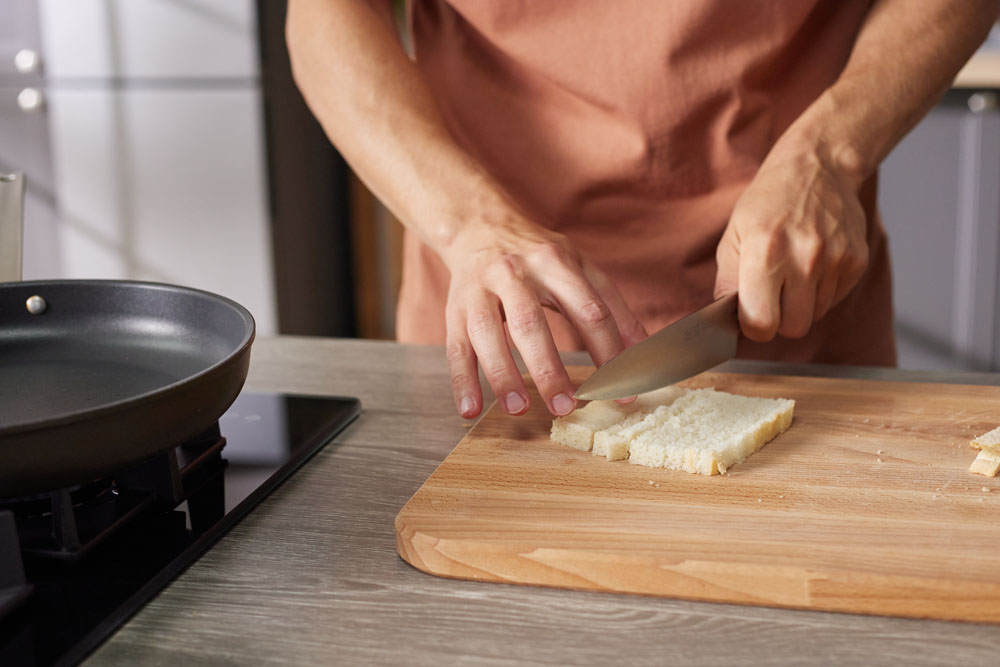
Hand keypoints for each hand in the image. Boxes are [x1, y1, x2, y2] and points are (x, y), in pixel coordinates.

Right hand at [440, 209, 646, 418]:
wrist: (479, 225)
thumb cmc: (537, 254)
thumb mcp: (579, 267)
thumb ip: (612, 306)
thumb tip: (645, 350)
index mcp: (555, 261)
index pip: (587, 310)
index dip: (608, 351)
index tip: (621, 392)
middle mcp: (514, 273)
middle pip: (530, 322)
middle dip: (548, 367)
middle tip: (565, 407)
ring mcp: (479, 290)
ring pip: (486, 333)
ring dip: (502, 374)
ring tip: (519, 409)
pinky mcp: (453, 307)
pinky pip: (455, 346)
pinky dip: (462, 381)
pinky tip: (470, 409)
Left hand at [714, 146, 868, 341]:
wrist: (817, 167)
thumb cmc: (767, 204)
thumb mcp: (732, 237)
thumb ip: (727, 284)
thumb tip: (729, 322)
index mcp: (764, 254)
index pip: (761, 324)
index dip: (754, 327)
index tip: (752, 316)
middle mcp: (803, 258)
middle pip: (794, 329)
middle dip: (780, 320)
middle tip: (772, 297)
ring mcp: (835, 260)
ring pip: (816, 315)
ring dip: (802, 304)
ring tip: (793, 271)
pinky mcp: (857, 260)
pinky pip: (835, 299)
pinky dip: (822, 291)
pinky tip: (813, 263)